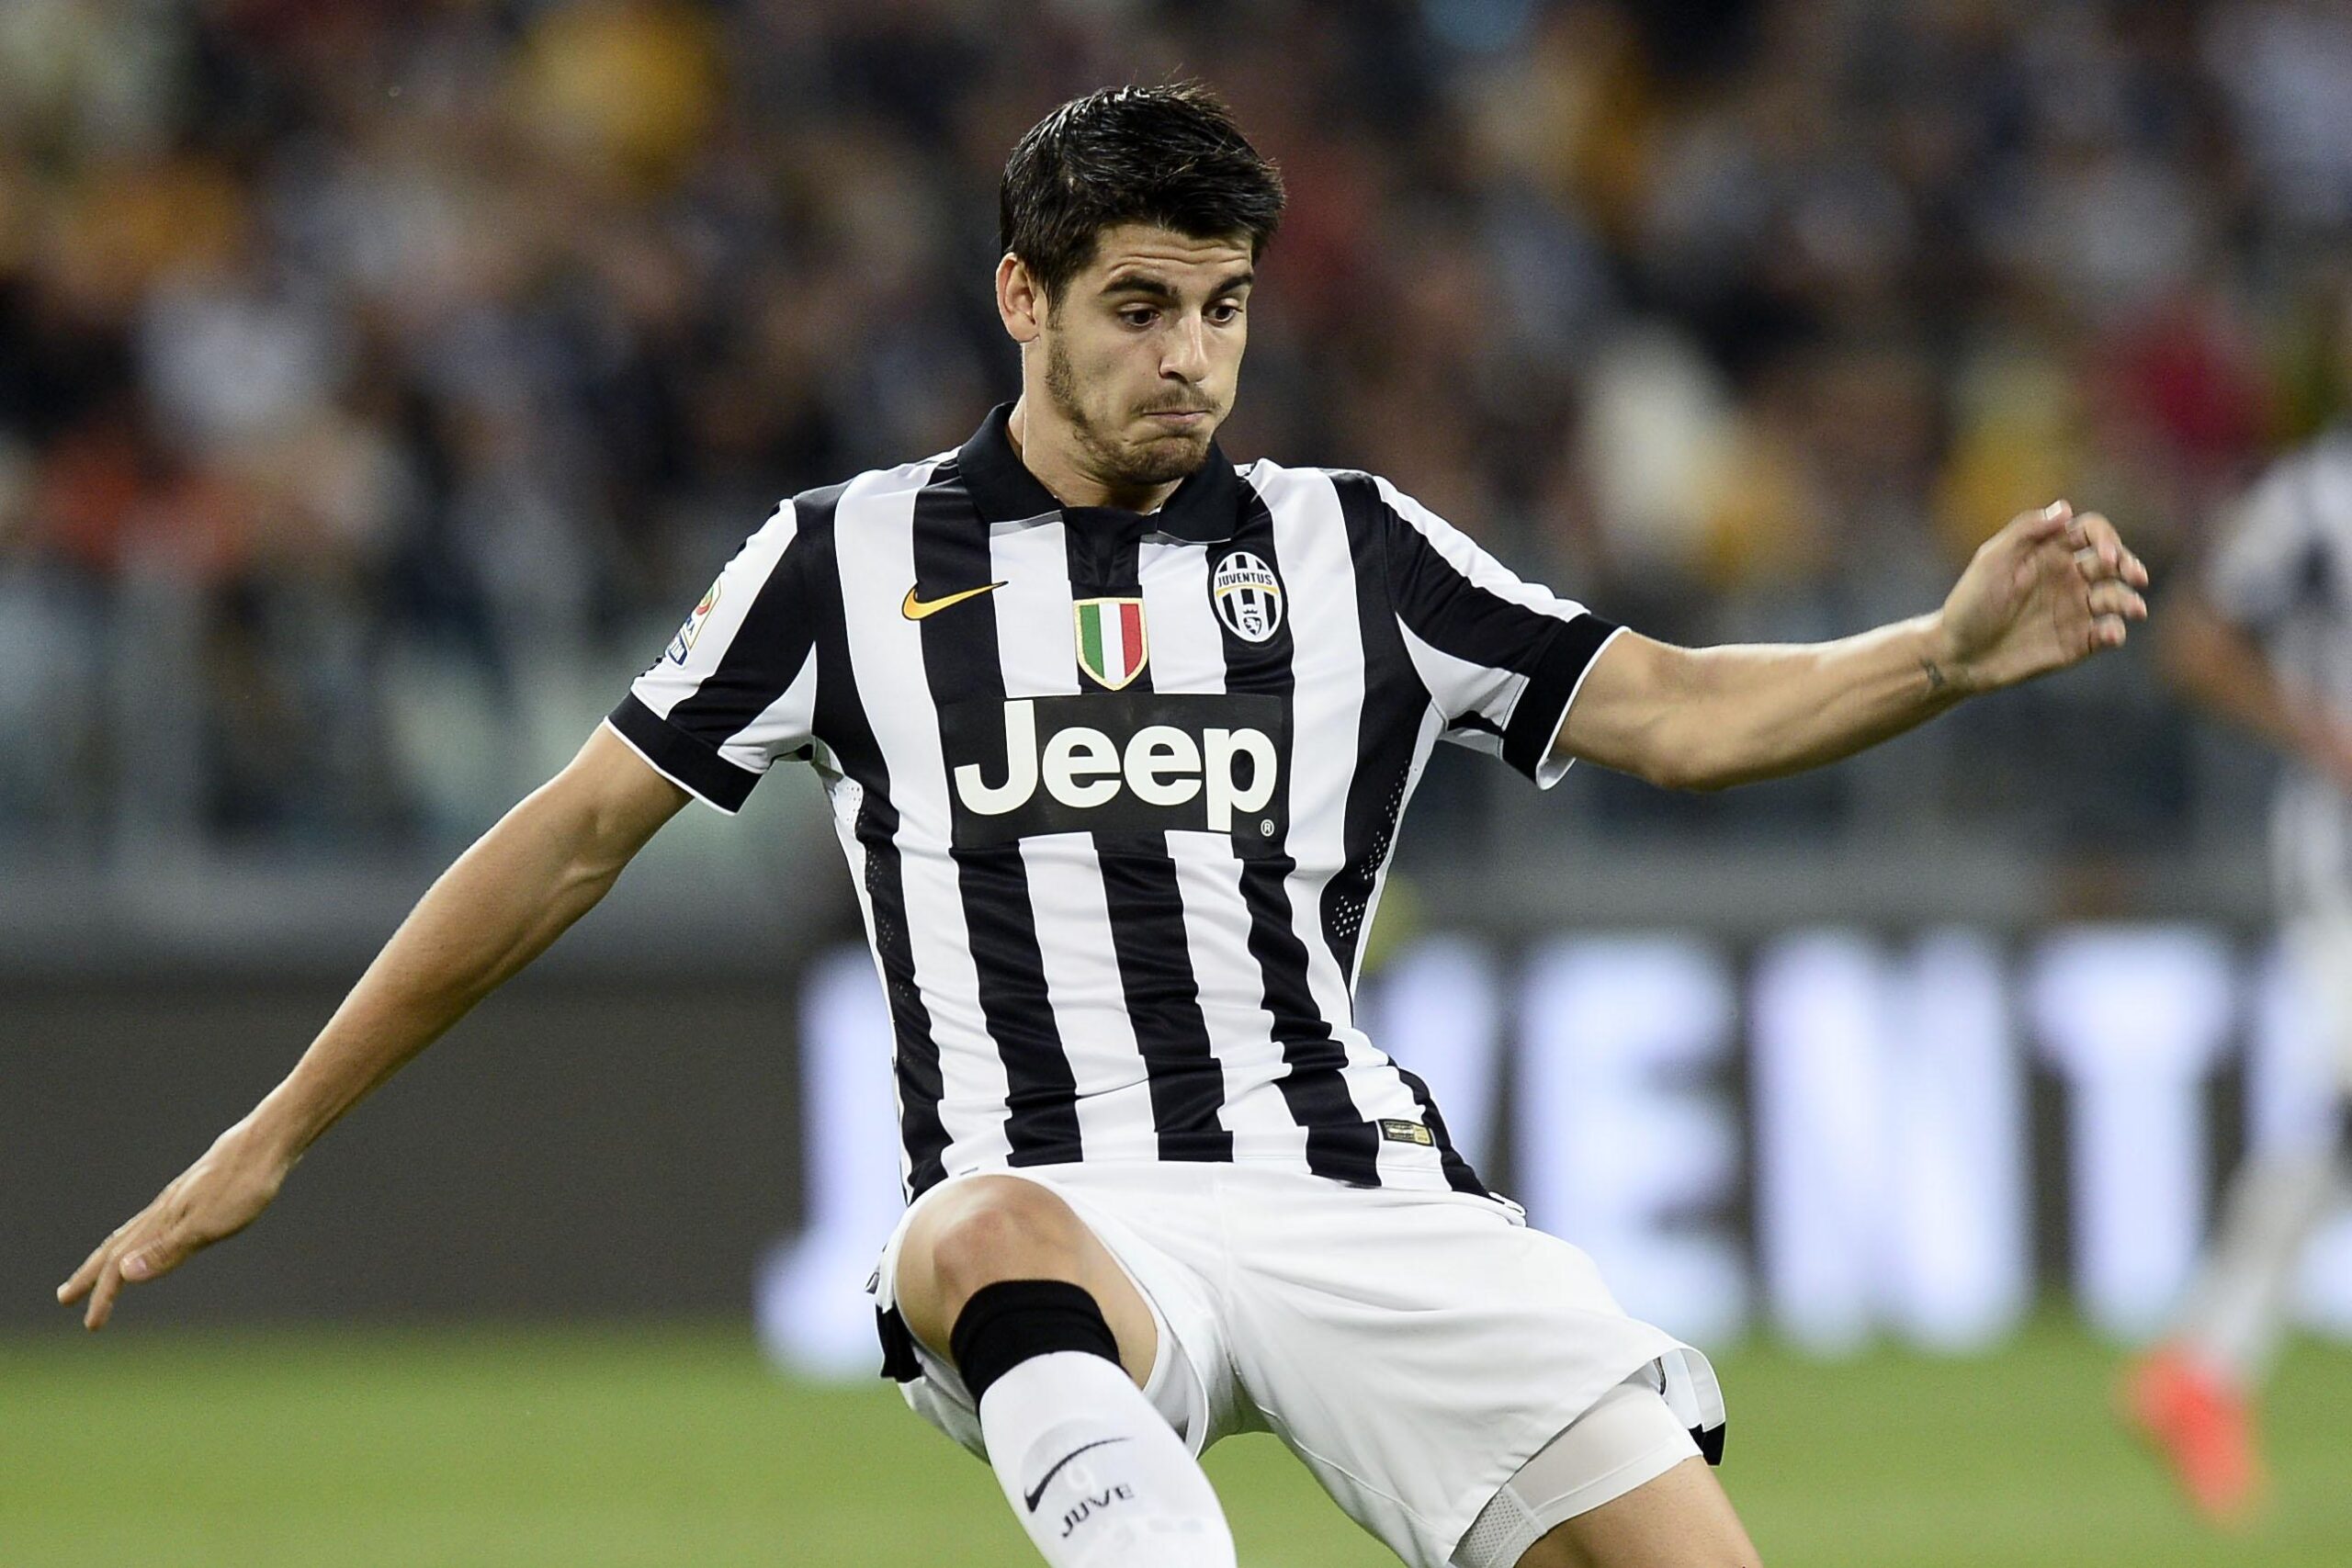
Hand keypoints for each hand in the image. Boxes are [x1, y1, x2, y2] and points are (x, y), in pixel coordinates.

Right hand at [57, 1121, 293, 1329]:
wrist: (267, 1142)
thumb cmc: (242, 1185)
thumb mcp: (207, 1225)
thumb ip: (167, 1250)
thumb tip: (123, 1275)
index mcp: (160, 1223)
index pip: (120, 1266)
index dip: (104, 1296)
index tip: (91, 1325)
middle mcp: (162, 1211)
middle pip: (116, 1247)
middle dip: (90, 1275)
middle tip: (64, 1297)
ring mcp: (179, 1201)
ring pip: (135, 1233)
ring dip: (114, 1256)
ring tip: (104, 1271)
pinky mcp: (198, 1193)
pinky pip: (157, 1223)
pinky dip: (143, 1239)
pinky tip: (156, 1239)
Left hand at [1938, 501, 2148, 691]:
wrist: (1958, 655)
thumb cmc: (1970, 603)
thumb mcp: (1992, 560)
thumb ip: (2027, 530)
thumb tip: (2065, 508)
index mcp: (2049, 553)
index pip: (2092, 533)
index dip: (2106, 538)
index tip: (2106, 556)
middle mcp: (2068, 578)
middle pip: (2114, 563)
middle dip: (2130, 565)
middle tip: (2135, 576)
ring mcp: (2075, 610)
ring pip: (2117, 598)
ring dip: (2129, 601)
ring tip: (2135, 609)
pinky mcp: (2077, 642)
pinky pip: (2107, 633)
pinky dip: (2115, 632)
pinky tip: (2110, 634)